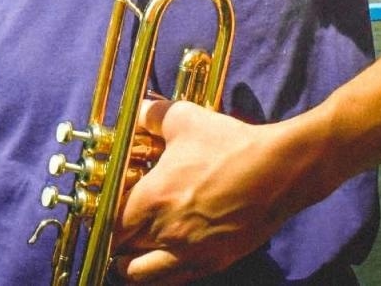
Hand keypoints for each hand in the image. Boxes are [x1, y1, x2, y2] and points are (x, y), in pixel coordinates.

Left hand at [110, 99, 305, 283]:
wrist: (278, 171)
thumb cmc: (230, 145)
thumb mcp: (184, 119)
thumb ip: (151, 116)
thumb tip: (137, 110)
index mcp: (152, 199)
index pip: (109, 224)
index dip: (102, 220)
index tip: (103, 213)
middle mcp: (166, 232)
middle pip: (121, 252)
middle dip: (114, 243)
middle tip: (115, 232)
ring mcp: (191, 252)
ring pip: (144, 275)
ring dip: (131, 266)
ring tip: (130, 255)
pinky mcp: (214, 263)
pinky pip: (175, 280)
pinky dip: (161, 275)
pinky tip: (161, 262)